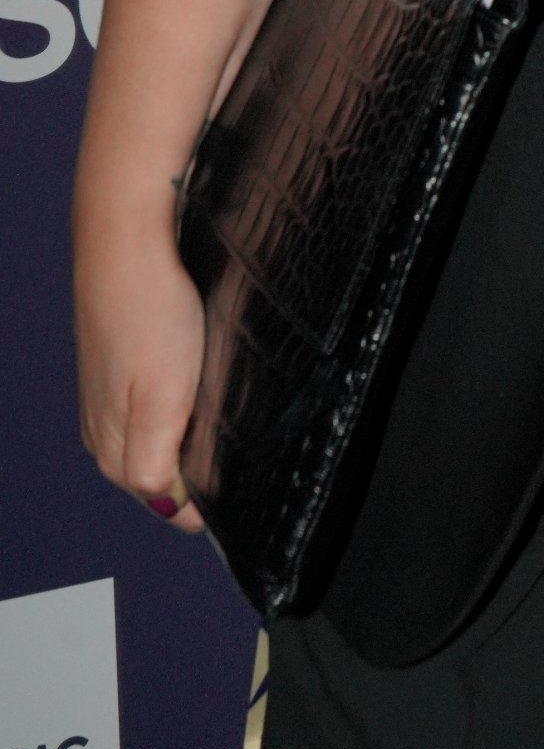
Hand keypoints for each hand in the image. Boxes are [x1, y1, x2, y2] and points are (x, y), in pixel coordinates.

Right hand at [75, 222, 207, 531]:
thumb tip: (168, 509)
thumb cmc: (150, 311)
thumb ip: (157, 464)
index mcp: (112, 448)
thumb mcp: (162, 402)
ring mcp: (109, 393)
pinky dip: (180, 399)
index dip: (202, 494)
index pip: (164, 500)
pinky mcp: (120, 362)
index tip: (234, 475)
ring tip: (215, 403)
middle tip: (232, 438)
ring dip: (188, 432)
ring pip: (157, 437)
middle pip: (158, 473)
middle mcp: (103, 428)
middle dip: (195, 466)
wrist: (130, 239)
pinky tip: (196, 375)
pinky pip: (153, 402)